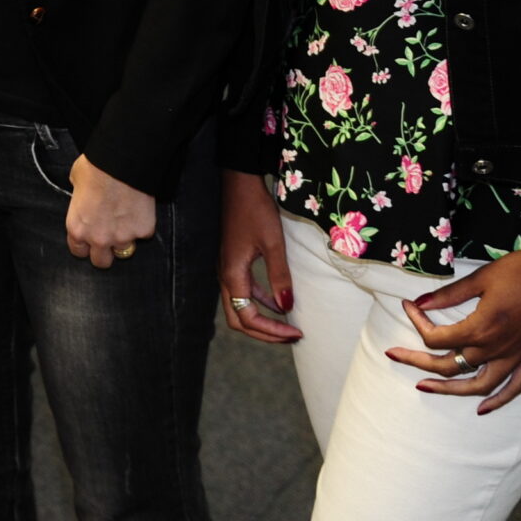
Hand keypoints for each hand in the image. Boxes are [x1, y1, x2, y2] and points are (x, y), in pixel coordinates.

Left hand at [63, 154, 156, 268]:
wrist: (121, 162)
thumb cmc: (95, 168)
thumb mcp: (75, 183)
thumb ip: (79, 202)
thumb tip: (84, 200)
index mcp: (78, 228)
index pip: (79, 252)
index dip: (85, 245)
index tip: (90, 238)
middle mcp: (99, 238)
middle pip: (102, 262)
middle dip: (105, 251)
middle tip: (109, 236)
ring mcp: (123, 237)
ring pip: (125, 251)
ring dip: (125, 238)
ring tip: (125, 220)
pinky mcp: (143, 231)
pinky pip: (143, 234)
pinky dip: (142, 225)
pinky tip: (139, 210)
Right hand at [217, 170, 300, 342]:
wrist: (239, 184)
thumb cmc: (256, 210)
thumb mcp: (273, 244)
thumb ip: (279, 277)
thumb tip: (287, 308)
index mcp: (232, 274)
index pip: (247, 317)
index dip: (271, 331)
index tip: (295, 332)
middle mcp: (225, 276)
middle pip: (238, 319)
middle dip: (263, 333)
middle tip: (290, 336)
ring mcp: (226, 269)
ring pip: (239, 307)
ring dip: (262, 319)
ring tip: (287, 325)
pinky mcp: (232, 262)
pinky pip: (243, 292)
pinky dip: (259, 302)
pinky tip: (278, 301)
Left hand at [385, 240, 520, 413]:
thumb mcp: (480, 278)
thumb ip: (448, 295)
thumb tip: (420, 303)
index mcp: (481, 329)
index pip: (437, 338)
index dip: (417, 322)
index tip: (408, 306)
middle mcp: (496, 349)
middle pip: (449, 365)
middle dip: (417, 361)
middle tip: (394, 355)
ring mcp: (516, 357)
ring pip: (478, 386)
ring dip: (449, 390)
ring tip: (424, 386)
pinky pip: (514, 388)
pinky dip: (498, 401)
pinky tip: (482, 408)